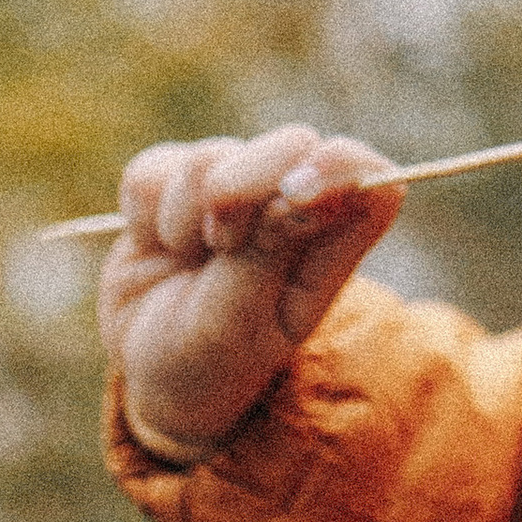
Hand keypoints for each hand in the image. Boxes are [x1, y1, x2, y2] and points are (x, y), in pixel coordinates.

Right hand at [99, 125, 400, 461]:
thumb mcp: (243, 328)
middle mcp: (288, 204)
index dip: (344, 170)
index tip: (297, 193)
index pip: (373, 181)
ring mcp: (231, 185)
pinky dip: (148, 213)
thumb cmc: (213, 362)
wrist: (147, 376)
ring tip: (190, 259)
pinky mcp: (172, 181)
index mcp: (329, 247)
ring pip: (213, 155)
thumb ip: (268, 255)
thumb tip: (300, 188)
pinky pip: (156, 171)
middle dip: (251, 182)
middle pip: (295, 145)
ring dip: (188, 213)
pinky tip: (160, 248)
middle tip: (222, 240)